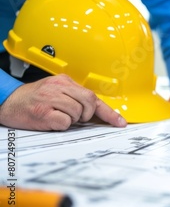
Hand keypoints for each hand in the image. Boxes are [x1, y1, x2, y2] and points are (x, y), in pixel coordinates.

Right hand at [0, 75, 126, 129]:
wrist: (7, 102)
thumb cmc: (33, 100)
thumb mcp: (56, 92)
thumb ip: (75, 98)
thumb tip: (98, 113)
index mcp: (65, 81)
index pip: (93, 96)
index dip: (109, 112)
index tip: (120, 122)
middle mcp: (59, 87)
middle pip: (90, 102)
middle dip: (87, 115)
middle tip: (76, 117)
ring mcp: (50, 98)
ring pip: (78, 113)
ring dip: (72, 120)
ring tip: (57, 116)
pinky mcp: (43, 112)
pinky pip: (65, 122)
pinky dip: (61, 125)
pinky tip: (50, 120)